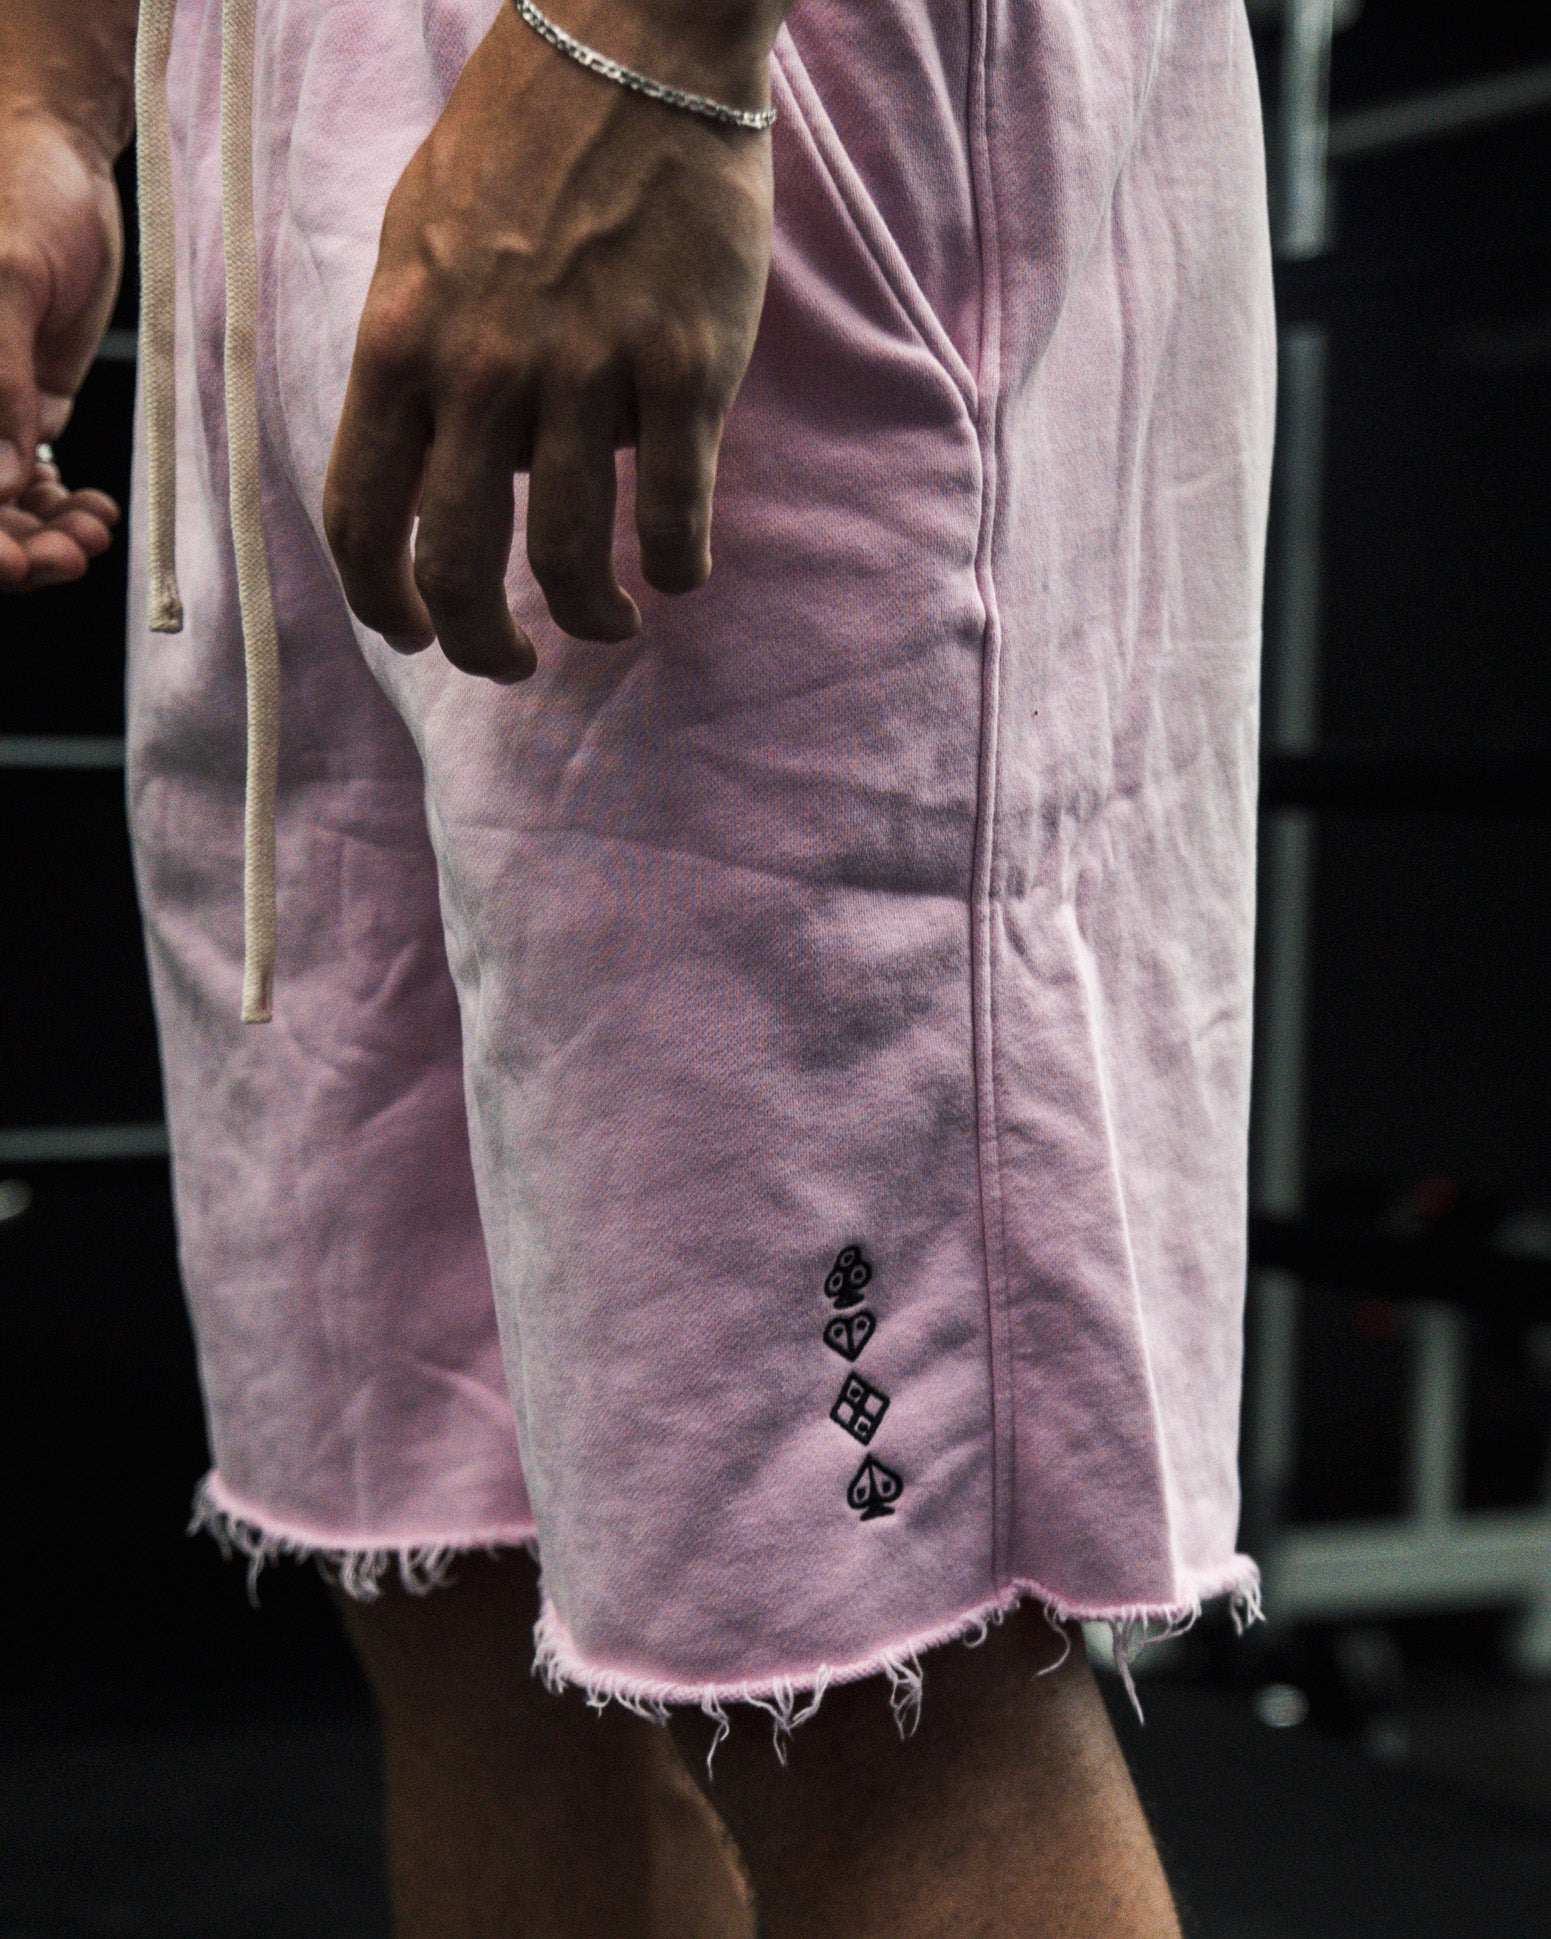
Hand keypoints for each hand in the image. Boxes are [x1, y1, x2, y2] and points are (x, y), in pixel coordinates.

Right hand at [0, 103, 123, 589]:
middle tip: (71, 559)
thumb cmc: (22, 194)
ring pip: (0, 506)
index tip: (15, 565)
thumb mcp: (9, 275)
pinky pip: (31, 482)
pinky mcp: (22, 409)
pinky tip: (98, 512)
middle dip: (12, 549)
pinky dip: (61, 509)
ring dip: (43, 536)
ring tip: (93, 533)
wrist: (62, 158)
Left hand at [324, 0, 776, 680]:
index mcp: (402, 341)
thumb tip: (457, 464)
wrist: (631, 45)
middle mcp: (482, 370)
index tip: (415, 633)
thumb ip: (419, 360)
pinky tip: (679, 573)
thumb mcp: (419, 243)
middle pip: (459, 563)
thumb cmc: (519, 143)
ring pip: (570, 556)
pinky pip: (676, 513)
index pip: (361, 514)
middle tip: (511, 663)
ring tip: (609, 624)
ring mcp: (585, 372)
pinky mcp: (682, 367)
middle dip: (482, 644)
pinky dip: (677, 568)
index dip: (383, 602)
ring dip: (589, 618)